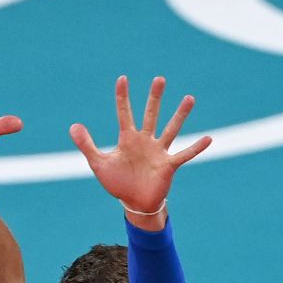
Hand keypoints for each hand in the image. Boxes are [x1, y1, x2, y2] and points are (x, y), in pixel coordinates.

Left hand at [69, 76, 211, 216]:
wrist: (133, 203)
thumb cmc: (118, 183)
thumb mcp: (99, 163)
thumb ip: (87, 144)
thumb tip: (73, 125)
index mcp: (128, 139)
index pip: (124, 113)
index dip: (122, 97)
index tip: (122, 78)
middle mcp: (145, 141)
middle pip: (150, 115)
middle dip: (154, 98)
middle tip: (159, 79)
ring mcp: (158, 151)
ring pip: (171, 129)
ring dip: (180, 115)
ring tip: (189, 98)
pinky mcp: (168, 165)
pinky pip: (184, 154)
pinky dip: (196, 148)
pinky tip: (208, 138)